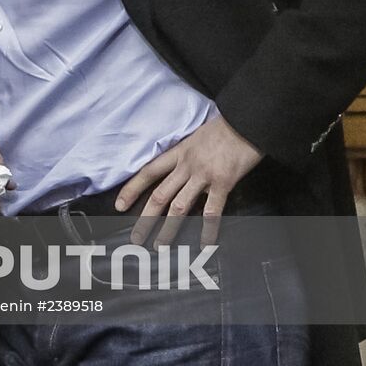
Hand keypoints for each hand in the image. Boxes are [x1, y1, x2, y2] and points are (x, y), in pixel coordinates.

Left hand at [114, 116, 262, 245]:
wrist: (246, 120)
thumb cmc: (225, 128)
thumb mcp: (197, 137)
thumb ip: (188, 156)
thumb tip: (183, 175)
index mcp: (179, 152)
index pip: (148, 172)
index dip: (132, 190)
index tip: (119, 205)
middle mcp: (187, 165)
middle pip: (159, 195)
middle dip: (145, 219)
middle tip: (135, 237)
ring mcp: (204, 174)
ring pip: (178, 206)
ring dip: (168, 229)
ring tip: (160, 246)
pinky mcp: (223, 182)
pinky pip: (211, 211)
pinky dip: (207, 230)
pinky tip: (204, 244)